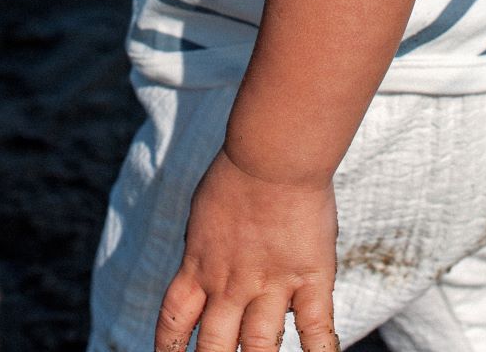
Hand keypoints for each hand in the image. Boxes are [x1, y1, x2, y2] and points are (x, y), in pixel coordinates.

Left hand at [155, 146, 338, 351]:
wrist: (273, 154)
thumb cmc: (238, 170)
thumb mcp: (204, 211)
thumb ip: (203, 243)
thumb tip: (199, 258)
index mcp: (200, 266)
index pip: (174, 322)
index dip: (169, 350)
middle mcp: (230, 285)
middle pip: (213, 348)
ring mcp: (271, 286)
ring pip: (258, 348)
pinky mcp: (309, 280)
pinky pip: (315, 330)